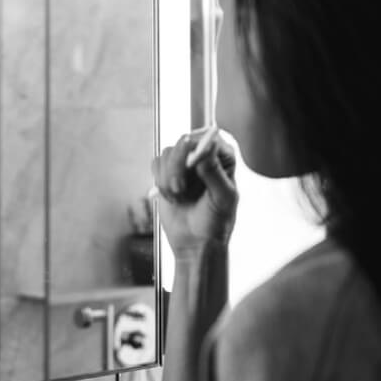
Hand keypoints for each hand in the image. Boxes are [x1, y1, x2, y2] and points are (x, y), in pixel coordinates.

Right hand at [151, 131, 237, 260]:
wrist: (195, 243)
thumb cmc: (215, 223)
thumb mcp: (222, 199)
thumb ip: (214, 172)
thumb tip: (207, 148)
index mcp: (223, 158)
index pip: (208, 137)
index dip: (196, 148)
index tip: (192, 165)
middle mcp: (204, 156)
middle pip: (183, 142)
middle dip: (178, 167)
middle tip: (180, 189)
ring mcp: (184, 163)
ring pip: (167, 154)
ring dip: (169, 179)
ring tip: (179, 197)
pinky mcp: (167, 171)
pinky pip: (156, 164)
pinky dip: (161, 182)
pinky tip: (172, 197)